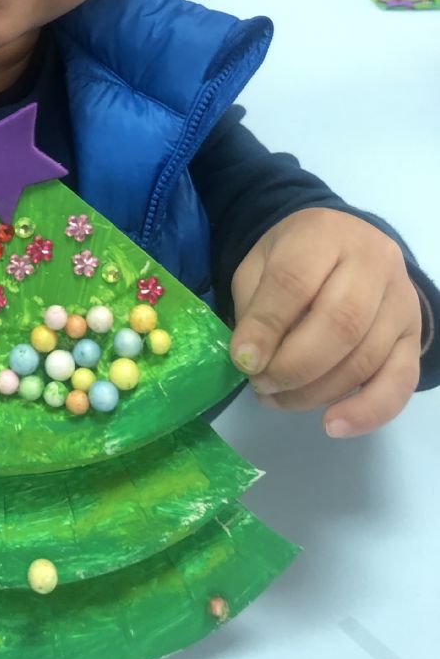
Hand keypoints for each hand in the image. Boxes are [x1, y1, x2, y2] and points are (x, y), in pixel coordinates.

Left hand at [230, 208, 420, 437]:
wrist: (346, 246)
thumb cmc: (293, 258)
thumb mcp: (260, 264)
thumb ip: (253, 305)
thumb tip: (250, 358)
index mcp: (323, 234)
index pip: (295, 282)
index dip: (266, 327)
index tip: (243, 360)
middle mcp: (373, 261)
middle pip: (338, 324)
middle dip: (293, 366)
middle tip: (261, 384)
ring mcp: (401, 300)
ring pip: (365, 357)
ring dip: (316, 392)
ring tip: (277, 399)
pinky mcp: (414, 336)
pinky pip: (400, 381)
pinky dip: (368, 410)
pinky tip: (333, 424)